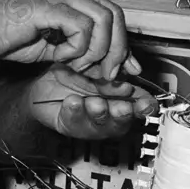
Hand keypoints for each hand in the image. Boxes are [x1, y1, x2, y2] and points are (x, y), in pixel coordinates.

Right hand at [0, 0, 141, 78]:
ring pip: (103, 19)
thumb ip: (76, 47)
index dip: (121, 41)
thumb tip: (104, 65)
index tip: (126, 68)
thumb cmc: (1, 33)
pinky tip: (59, 57)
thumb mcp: (48, 43)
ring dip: (98, 51)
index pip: (109, 10)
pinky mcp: (48, 5)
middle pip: (114, 13)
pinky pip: (82, 27)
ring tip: (79, 66)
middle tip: (109, 74)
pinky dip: (78, 48)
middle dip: (118, 49)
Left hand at [27, 63, 157, 141]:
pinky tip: (73, 103)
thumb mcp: (99, 62)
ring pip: (99, 125)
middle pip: (121, 121)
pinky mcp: (69, 124)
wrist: (44, 77)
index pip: (139, 106)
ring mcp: (89, 121)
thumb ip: (118, 64)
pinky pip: (73, 122)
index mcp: (120, 97)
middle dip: (121, 115)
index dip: (144, 107)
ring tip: (94, 103)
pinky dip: (74, 112)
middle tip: (121, 107)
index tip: (144, 105)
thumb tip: (135, 69)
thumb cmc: (75, 70)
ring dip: (99, 114)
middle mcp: (108, 112)